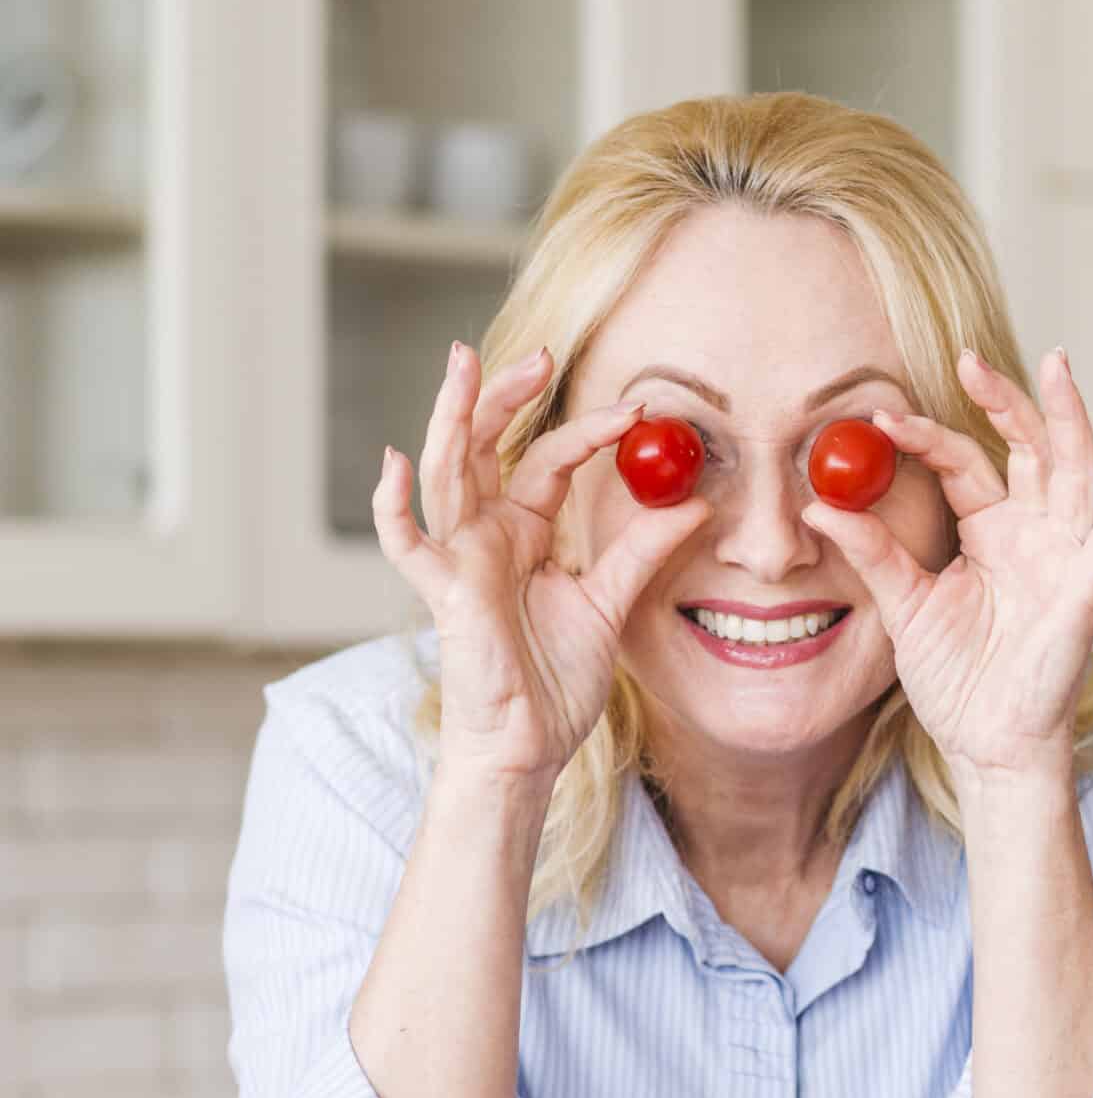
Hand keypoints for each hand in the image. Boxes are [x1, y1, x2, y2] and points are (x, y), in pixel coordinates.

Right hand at [374, 343, 709, 784]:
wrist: (530, 745)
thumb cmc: (556, 680)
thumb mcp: (611, 604)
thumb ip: (644, 552)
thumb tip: (696, 505)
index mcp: (524, 531)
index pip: (550, 461)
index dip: (588, 431)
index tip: (638, 408)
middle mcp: (486, 535)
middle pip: (487, 446)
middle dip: (506, 395)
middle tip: (541, 352)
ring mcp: (459, 559)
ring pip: (448, 472)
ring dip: (453, 417)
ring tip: (464, 364)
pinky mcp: (443, 592)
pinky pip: (405, 543)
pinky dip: (392, 505)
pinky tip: (394, 463)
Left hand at [802, 348, 1092, 789]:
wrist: (984, 744)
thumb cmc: (955, 680)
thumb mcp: (903, 606)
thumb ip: (872, 552)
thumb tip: (820, 507)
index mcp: (989, 530)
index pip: (963, 462)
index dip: (927, 435)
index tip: (881, 416)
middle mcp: (1033, 532)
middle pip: (1027, 447)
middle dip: (1003, 400)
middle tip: (968, 359)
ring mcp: (1064, 556)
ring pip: (1074, 471)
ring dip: (1069, 418)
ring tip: (1058, 366)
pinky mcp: (1086, 590)